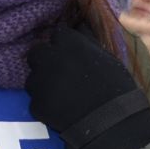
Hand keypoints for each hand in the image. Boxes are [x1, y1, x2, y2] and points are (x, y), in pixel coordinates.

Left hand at [25, 25, 149, 148]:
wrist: (112, 123)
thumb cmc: (117, 87)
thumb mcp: (108, 58)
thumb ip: (89, 41)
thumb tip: (80, 25)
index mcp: (70, 44)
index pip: (58, 34)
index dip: (65, 44)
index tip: (72, 53)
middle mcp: (49, 59)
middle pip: (37, 53)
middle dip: (46, 59)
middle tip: (61, 71)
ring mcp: (40, 83)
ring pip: (33, 77)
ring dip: (43, 82)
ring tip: (62, 93)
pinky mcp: (36, 105)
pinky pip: (37, 100)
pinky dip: (46, 104)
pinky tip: (62, 109)